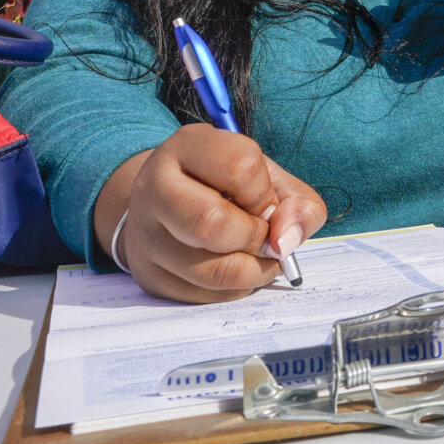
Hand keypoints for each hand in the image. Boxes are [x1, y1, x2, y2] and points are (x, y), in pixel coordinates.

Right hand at [94, 123, 327, 302]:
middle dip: (256, 237)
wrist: (169, 204)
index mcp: (188, 147)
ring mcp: (145, 235)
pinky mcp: (148, 275)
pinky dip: (235, 289)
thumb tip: (286, 241)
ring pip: (210, 270)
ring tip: (259, 258)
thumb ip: (298, 204)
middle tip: (265, 237)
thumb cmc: (229, 188)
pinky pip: (204, 295)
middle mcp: (154, 187)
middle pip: (212, 223)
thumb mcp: (271, 179)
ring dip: (253, 272)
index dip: (266, 195)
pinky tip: (236, 269)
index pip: (241, 168)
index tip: (267, 204)